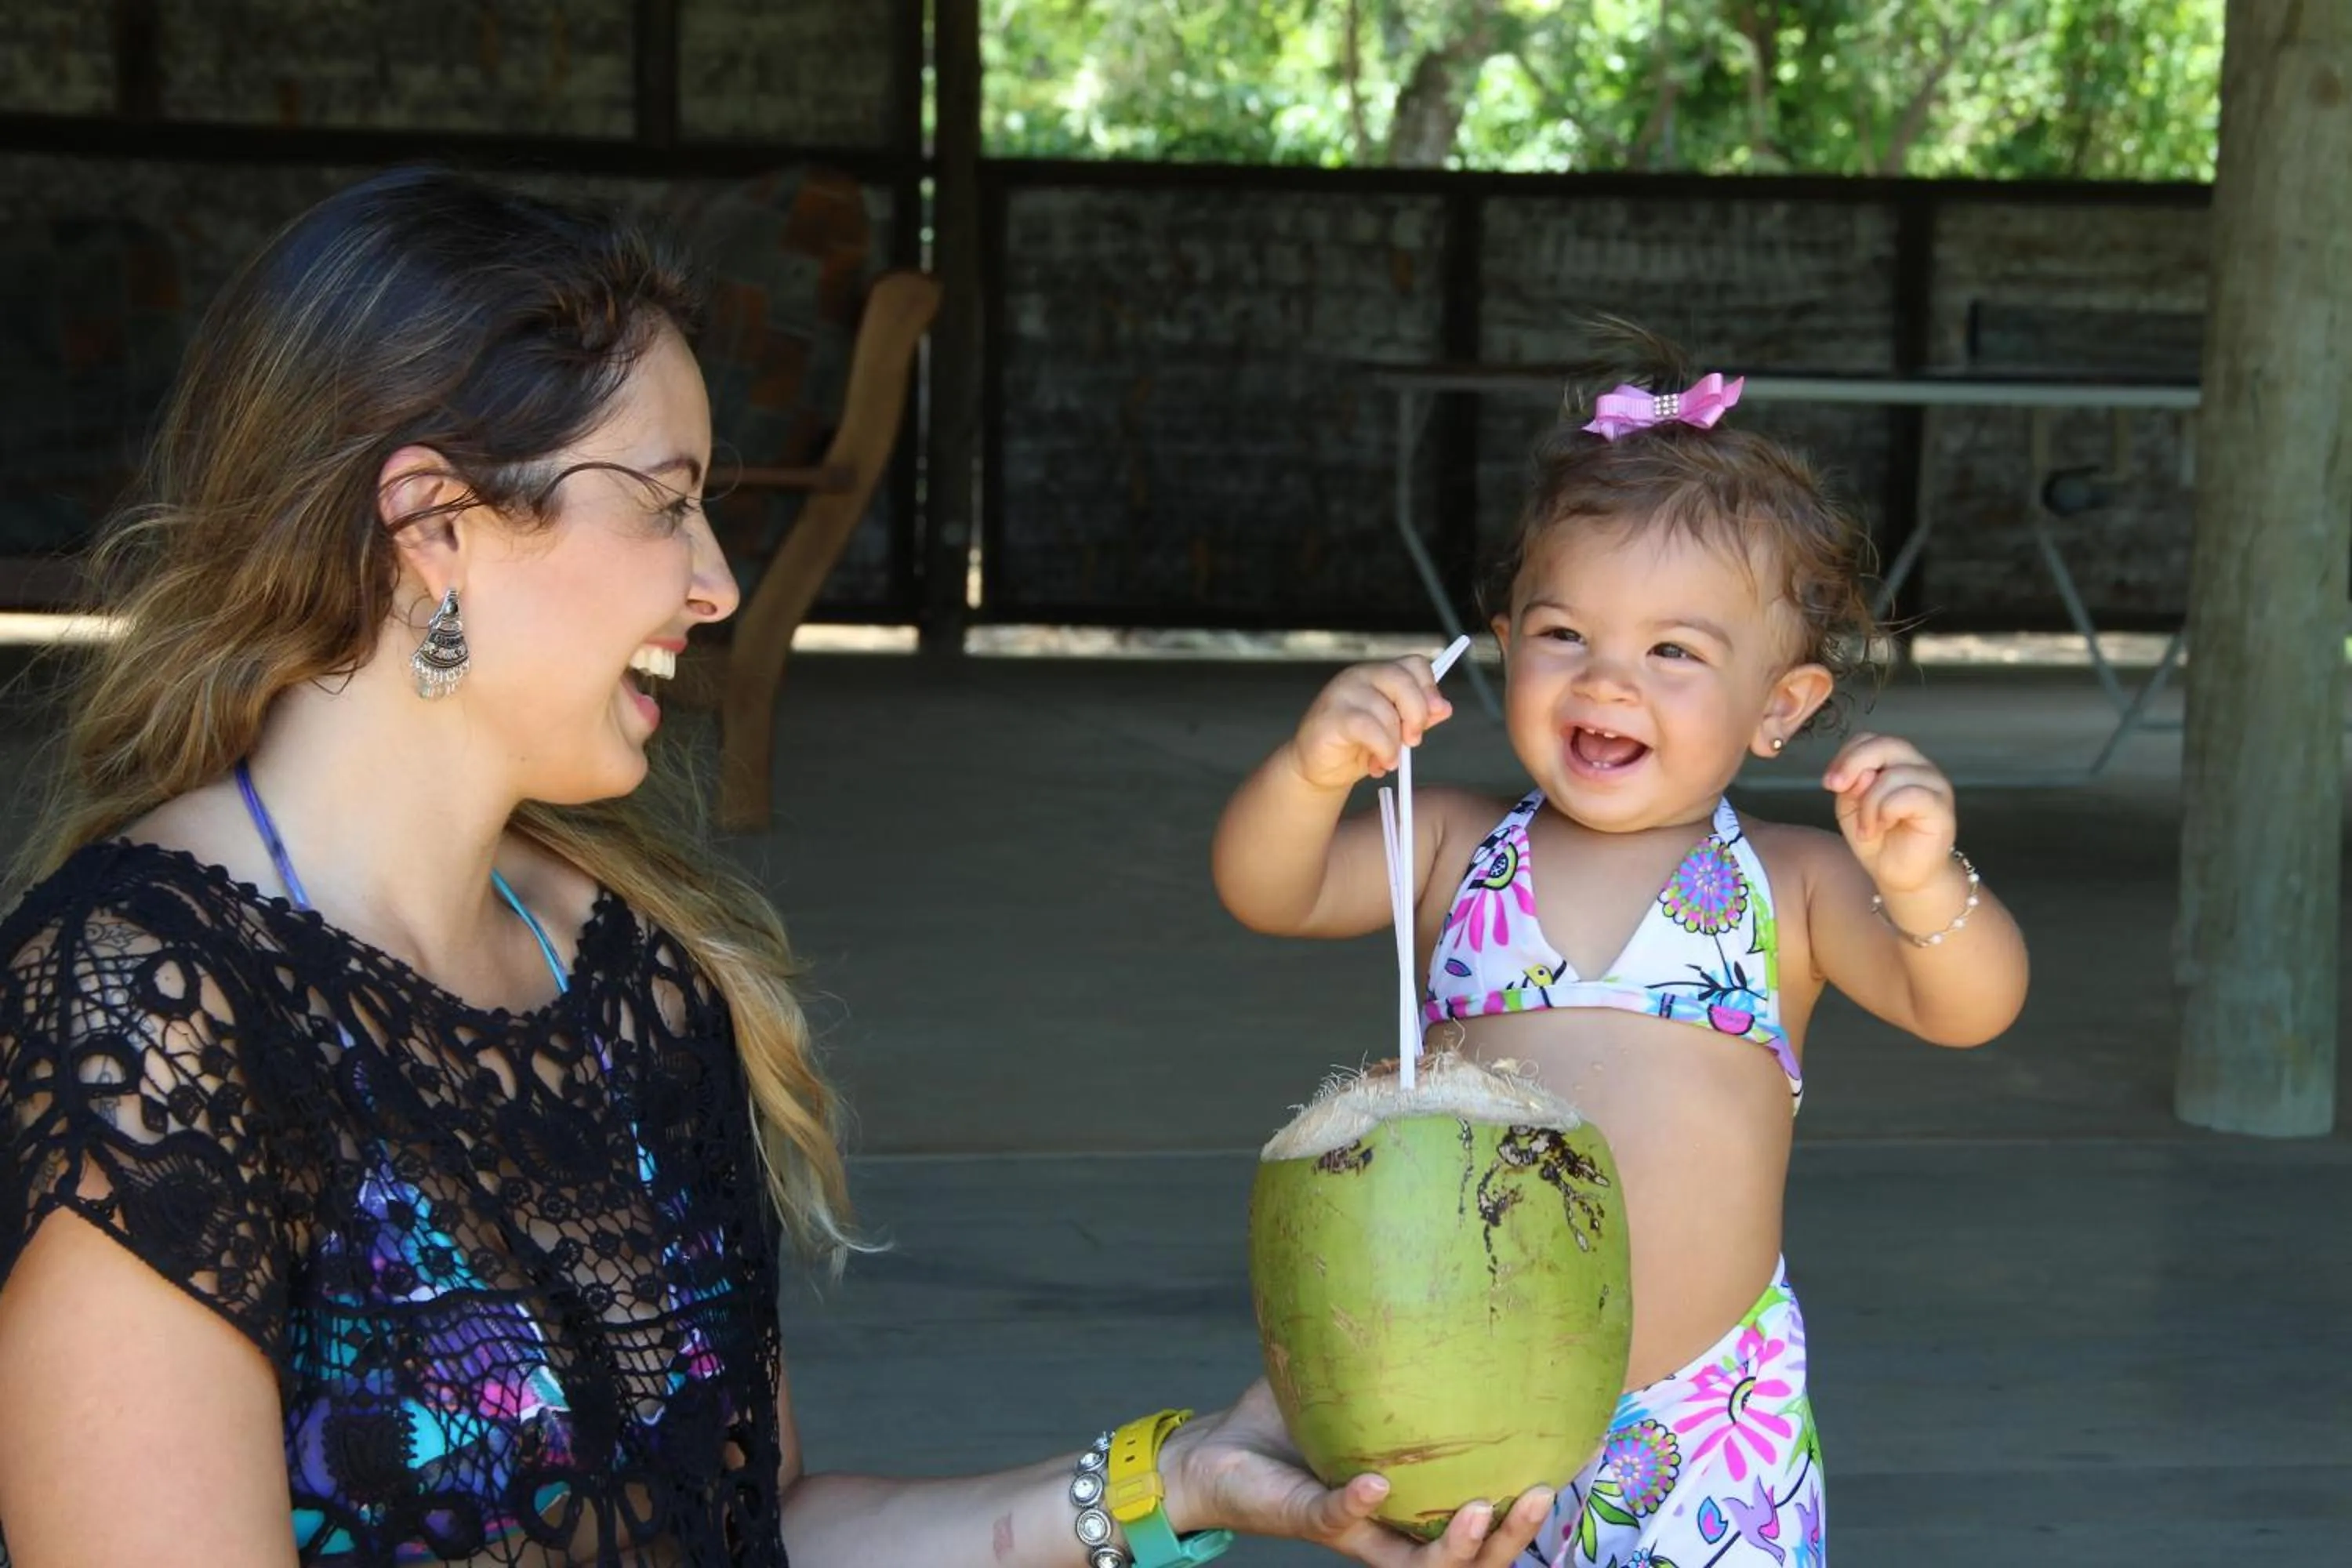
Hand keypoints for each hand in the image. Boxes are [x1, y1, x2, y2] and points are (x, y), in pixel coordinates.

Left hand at [1162, 1381, 1553, 1567]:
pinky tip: (1378, 1484)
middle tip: (1539, 1495)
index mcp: (1415, 1505)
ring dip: (1455, 1545)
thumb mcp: (1355, 1389)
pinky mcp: (1310, 1523)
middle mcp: (1394, 1528)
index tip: (1574, 1462)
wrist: (1218, 1453)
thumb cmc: (1290, 1423)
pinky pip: (1341, 1520)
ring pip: (1421, 1564)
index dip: (1533, 1506)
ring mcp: (1355, 1531)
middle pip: (1472, 1557)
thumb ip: (1394, 1357)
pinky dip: (1360, 1504)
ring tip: (1478, 1509)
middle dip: (1511, 1537)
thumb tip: (1437, 1281)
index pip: (1488, 1518)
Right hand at [1287, 658, 1455, 791]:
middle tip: (1414, 741)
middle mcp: (1359, 676)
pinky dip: (1382, 749)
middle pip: (1403, 680)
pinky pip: (1369, 728)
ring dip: (1394, 744)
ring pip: (1386, 711)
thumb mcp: (1394, 731)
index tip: (1435, 713)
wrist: (1317, 768)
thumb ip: (1418, 717)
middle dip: (1417, 714)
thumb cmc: (1354, 746)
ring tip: (1387, 760)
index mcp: (1378, 675)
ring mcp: (1342, 693)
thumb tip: (1445, 708)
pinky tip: (1379, 763)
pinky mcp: (1331, 716)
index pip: (1414, 664)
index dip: (1430, 687)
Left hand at [1822, 731, 1956, 894]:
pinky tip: (1881, 827)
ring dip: (1869, 804)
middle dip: (1853, 764)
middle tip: (1836, 788)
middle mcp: (1919, 766)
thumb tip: (1863, 772)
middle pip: (1885, 745)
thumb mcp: (1851, 806)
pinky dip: (1886, 812)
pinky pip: (1909, 795)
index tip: (1829, 783)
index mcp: (1896, 761)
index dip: (1846, 756)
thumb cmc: (1877, 838)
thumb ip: (1851, 784)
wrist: (1899, 874)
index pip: (1870, 739)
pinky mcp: (1941, 806)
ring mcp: (1934, 784)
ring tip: (1867, 828)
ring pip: (1893, 775)